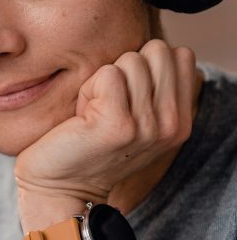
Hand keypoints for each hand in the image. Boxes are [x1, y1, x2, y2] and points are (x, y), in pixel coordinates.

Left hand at [15, 39, 198, 229]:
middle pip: (156, 51)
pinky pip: (108, 74)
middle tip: (104, 104)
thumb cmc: (85, 145)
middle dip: (124, 68)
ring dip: (102, 81)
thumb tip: (152, 49)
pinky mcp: (118, 125)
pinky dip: (87, 89)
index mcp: (181, 119)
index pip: (180, 55)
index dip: (144, 64)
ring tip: (92, 113)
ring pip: (131, 60)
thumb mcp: (134, 118)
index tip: (123, 97)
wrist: (58, 190)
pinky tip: (82, 117)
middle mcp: (173, 123)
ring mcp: (148, 125)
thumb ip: (153, 87)